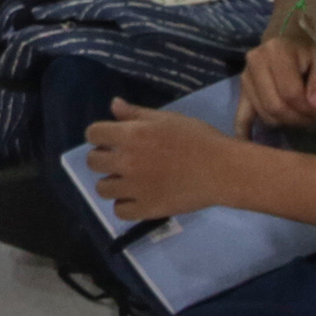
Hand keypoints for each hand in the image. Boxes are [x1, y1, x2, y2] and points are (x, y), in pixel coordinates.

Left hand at [82, 97, 248, 222]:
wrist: (222, 170)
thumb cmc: (197, 138)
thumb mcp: (166, 118)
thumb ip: (136, 113)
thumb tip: (113, 104)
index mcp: (131, 135)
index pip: (93, 134)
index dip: (100, 136)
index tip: (111, 140)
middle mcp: (127, 161)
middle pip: (93, 162)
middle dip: (103, 158)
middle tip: (120, 160)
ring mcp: (135, 188)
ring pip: (102, 188)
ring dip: (112, 183)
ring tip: (128, 180)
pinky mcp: (146, 209)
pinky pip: (119, 211)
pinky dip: (125, 205)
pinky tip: (137, 197)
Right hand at [238, 35, 315, 137]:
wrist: (289, 42)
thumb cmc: (309, 53)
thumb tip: (313, 106)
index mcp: (276, 51)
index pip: (290, 93)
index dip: (307, 108)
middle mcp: (254, 61)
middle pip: (274, 105)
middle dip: (296, 119)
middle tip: (311, 119)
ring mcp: (245, 77)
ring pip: (263, 114)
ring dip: (283, 123)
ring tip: (298, 117)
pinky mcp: (242, 92)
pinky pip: (241, 115)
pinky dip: (244, 131)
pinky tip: (249, 142)